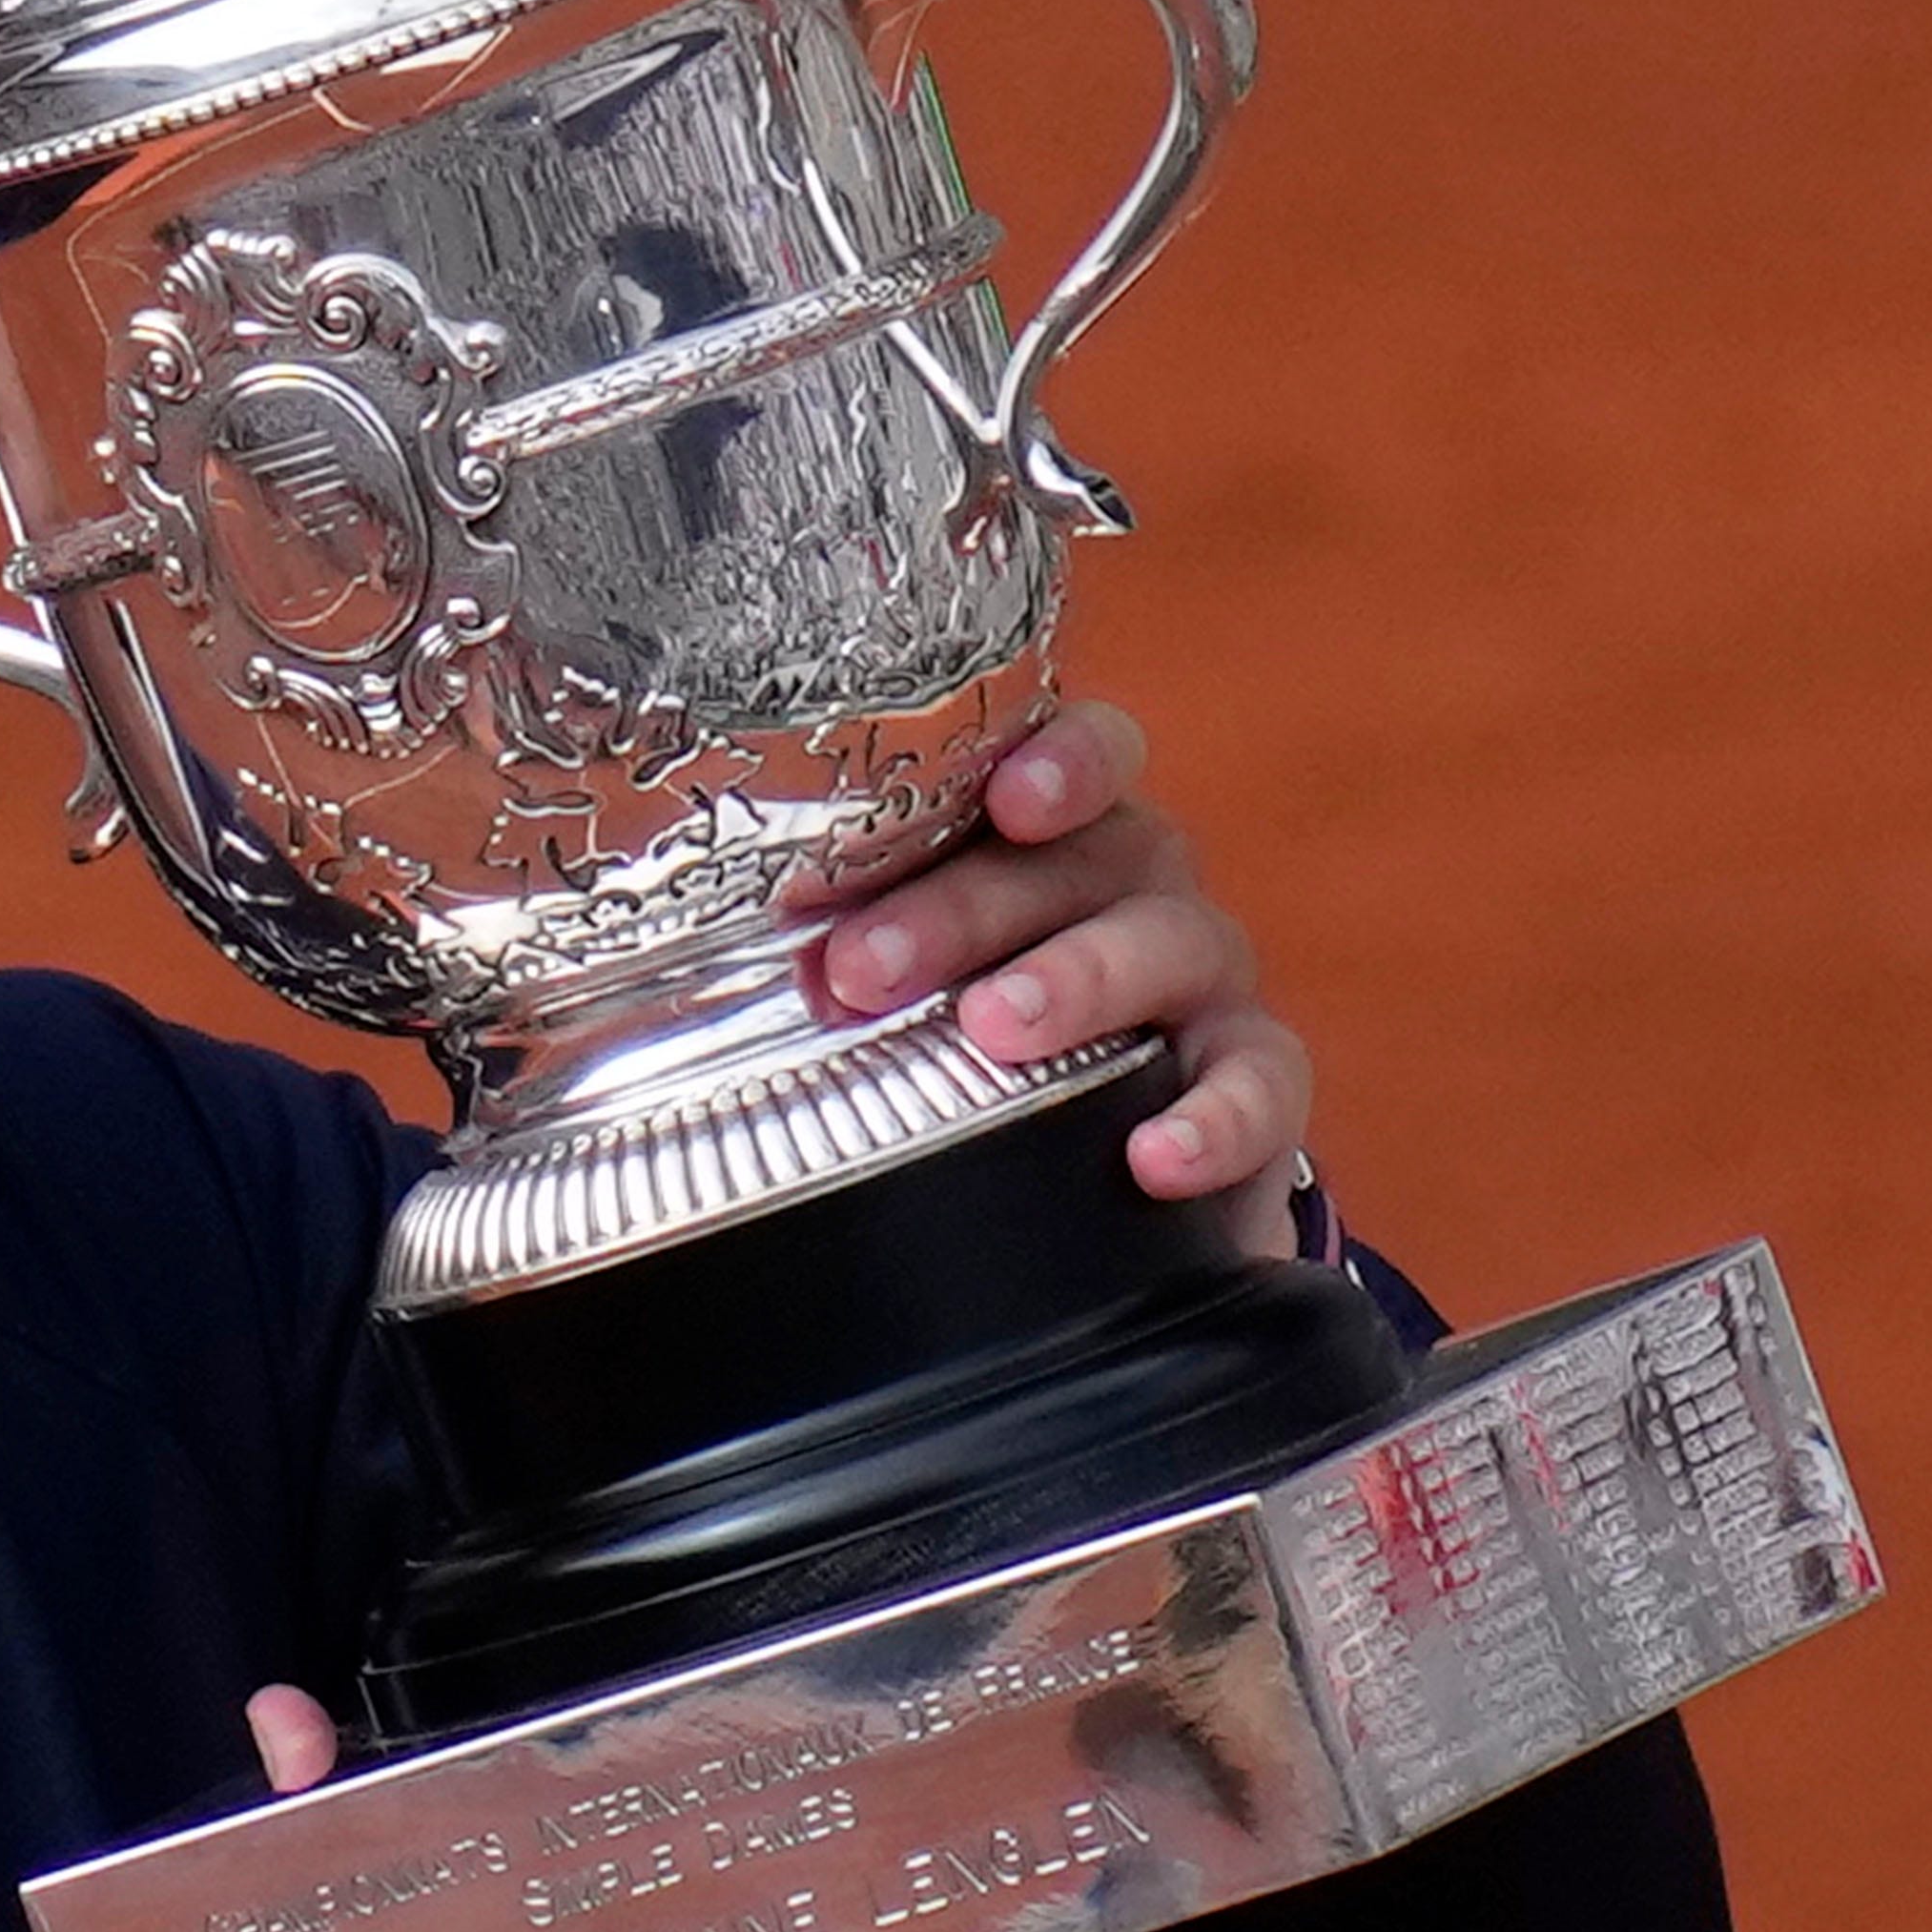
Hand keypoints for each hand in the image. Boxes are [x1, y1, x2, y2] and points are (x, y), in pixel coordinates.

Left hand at [805, 697, 1312, 1257]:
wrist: (1091, 1179)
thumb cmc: (962, 1045)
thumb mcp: (895, 987)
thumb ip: (824, 958)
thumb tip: (671, 993)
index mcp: (1049, 837)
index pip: (1081, 752)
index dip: (1058, 758)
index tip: (1003, 800)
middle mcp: (1136, 885)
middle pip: (1082, 857)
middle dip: (968, 906)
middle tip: (864, 969)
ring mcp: (1203, 978)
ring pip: (1170, 945)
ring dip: (1077, 980)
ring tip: (993, 1029)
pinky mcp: (1252, 1080)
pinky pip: (1259, 1081)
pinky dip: (1214, 1118)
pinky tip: (1153, 1158)